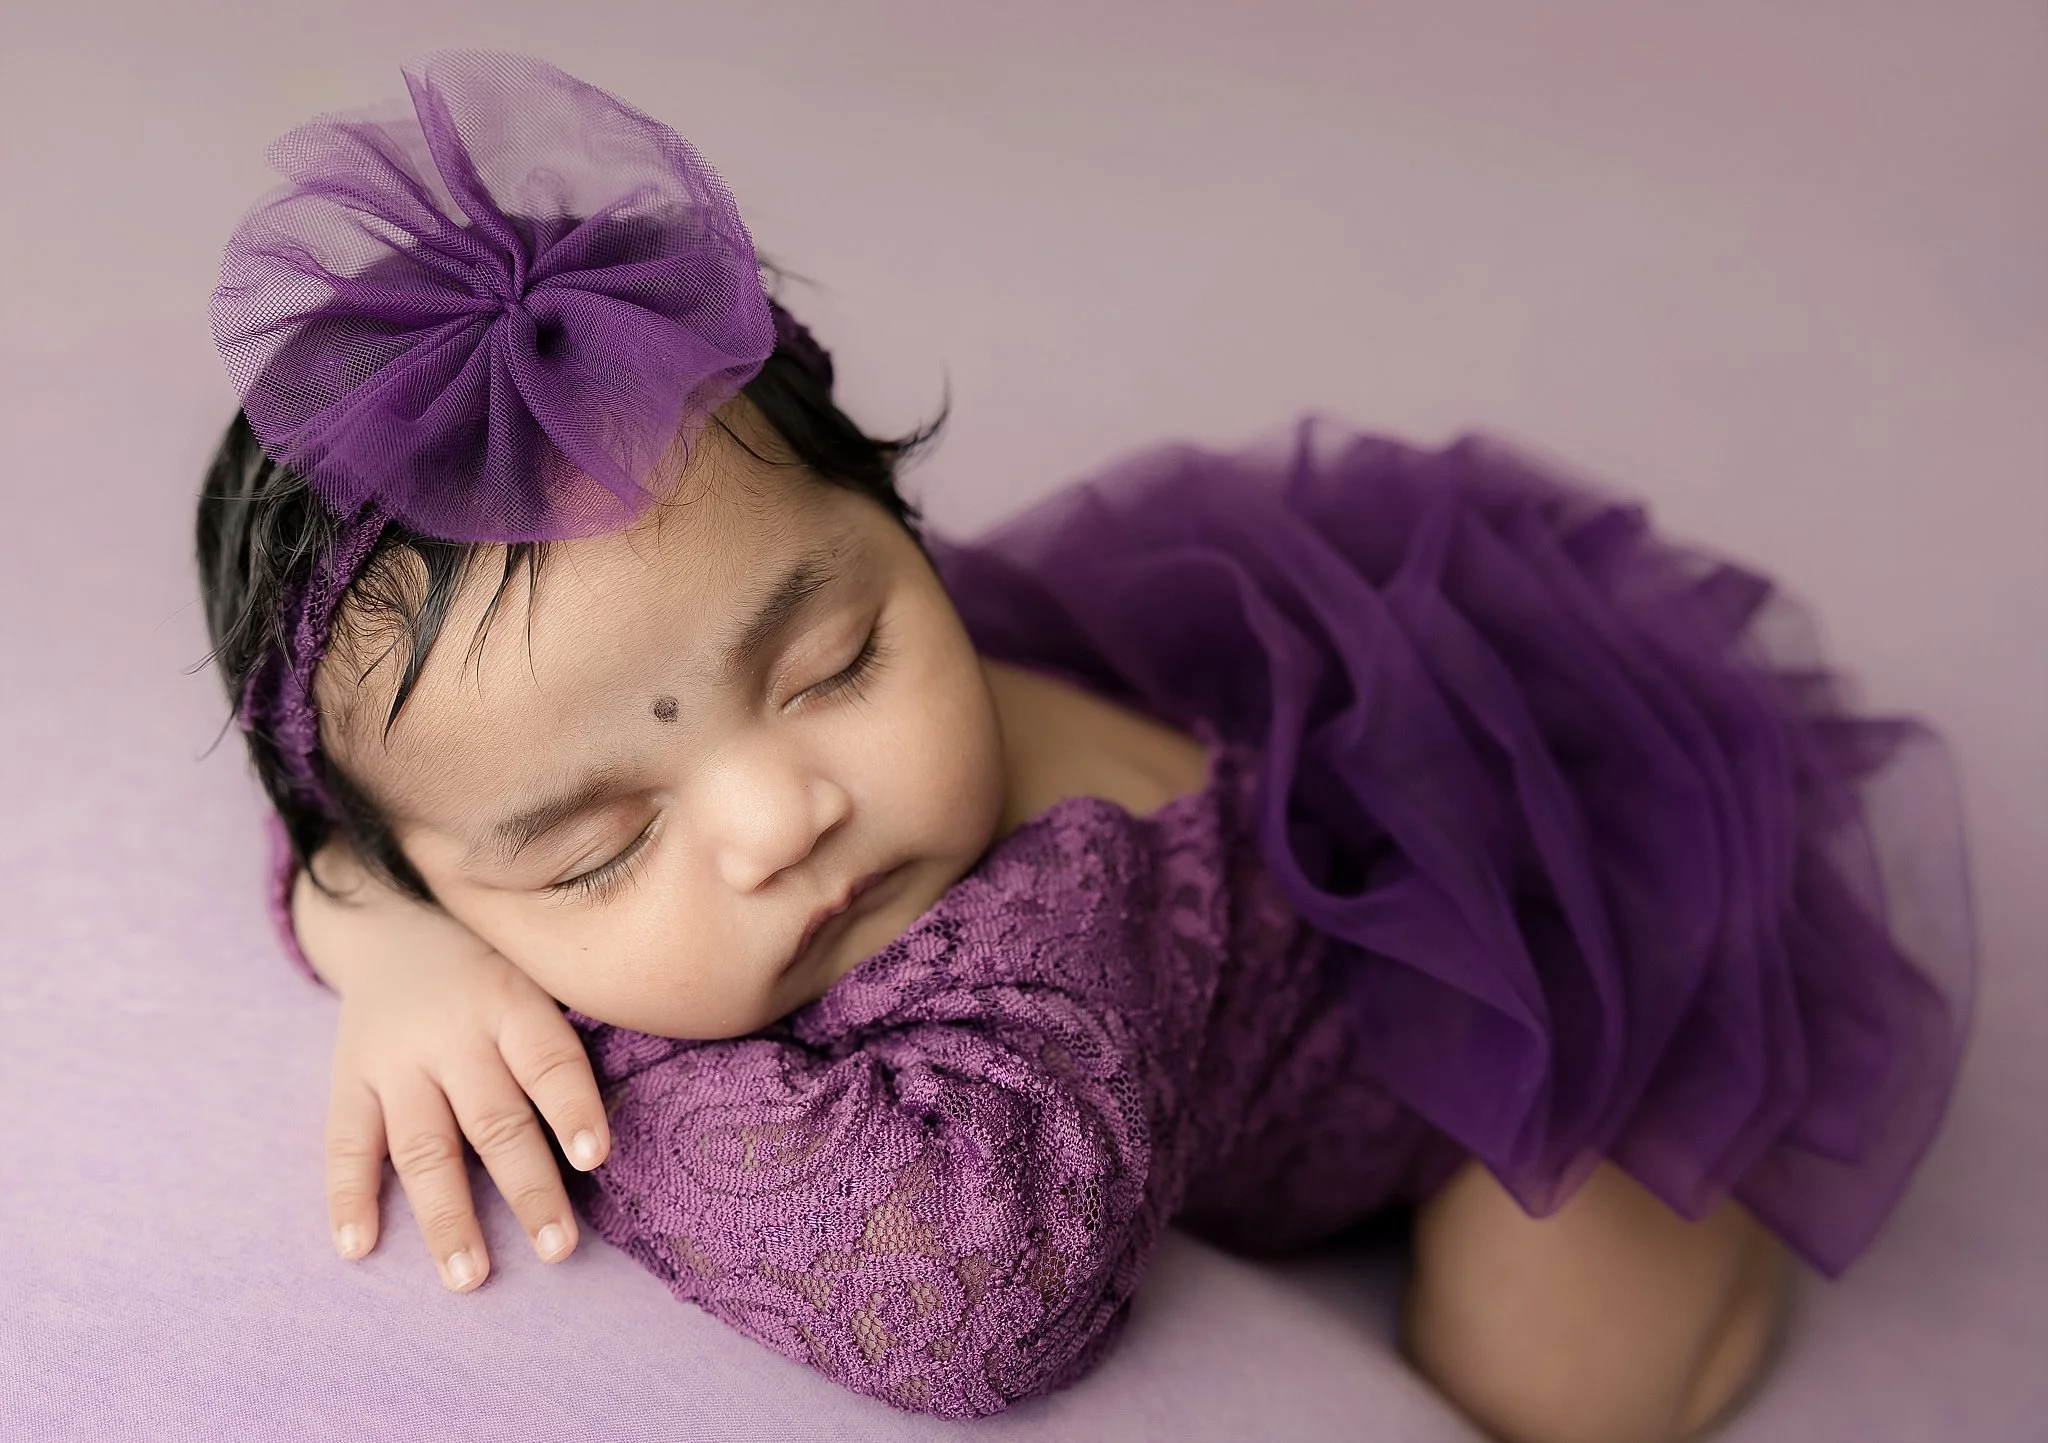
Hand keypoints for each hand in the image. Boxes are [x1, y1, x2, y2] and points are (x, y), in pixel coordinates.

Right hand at [294, 851, 610, 1291]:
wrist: (395, 925)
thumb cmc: (494, 974)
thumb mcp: (536, 978)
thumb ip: (560, 1044)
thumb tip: (611, 1135)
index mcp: (511, 1003)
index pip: (548, 1058)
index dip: (572, 1106)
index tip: (596, 1158)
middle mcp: (453, 1032)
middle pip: (493, 1119)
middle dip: (527, 1188)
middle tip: (558, 1249)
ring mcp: (395, 1058)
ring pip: (422, 1145)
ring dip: (445, 1215)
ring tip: (468, 1276)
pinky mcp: (348, 1079)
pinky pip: (345, 1141)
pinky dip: (348, 1196)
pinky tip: (359, 1246)